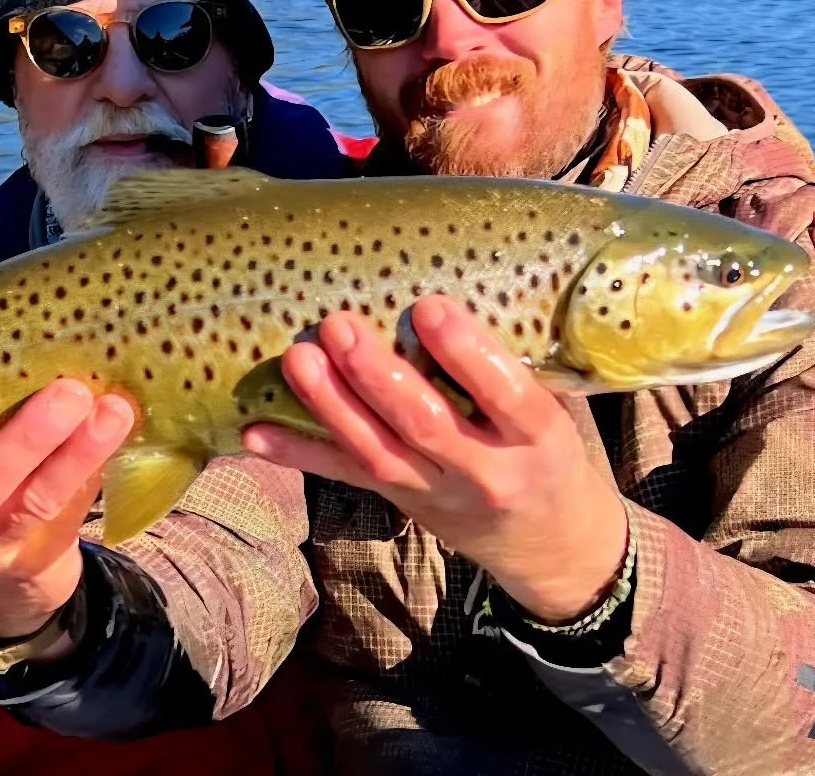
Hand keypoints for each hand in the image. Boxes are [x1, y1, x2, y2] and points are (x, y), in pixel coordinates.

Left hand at [242, 296, 627, 623]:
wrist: (550, 547)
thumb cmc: (549, 451)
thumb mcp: (559, 410)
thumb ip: (518, 360)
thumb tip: (468, 267)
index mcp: (538, 439)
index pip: (506, 396)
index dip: (467, 354)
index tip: (430, 307)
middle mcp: (486, 471)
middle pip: (425, 424)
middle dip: (377, 375)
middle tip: (339, 324)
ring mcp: (435, 492)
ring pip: (376, 452)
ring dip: (330, 405)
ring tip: (298, 358)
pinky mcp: (398, 501)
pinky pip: (344, 477)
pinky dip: (297, 455)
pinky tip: (254, 433)